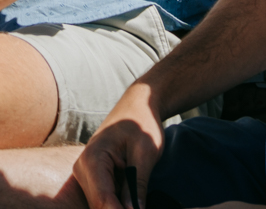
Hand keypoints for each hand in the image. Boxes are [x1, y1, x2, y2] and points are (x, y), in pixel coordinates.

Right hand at [73, 82, 164, 208]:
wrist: (137, 104)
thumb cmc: (143, 121)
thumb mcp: (146, 151)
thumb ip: (138, 184)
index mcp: (92, 159)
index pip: (102, 200)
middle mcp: (81, 169)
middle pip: (98, 206)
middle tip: (139, 207)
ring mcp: (84, 174)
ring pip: (99, 205)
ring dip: (118, 206)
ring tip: (136, 199)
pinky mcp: (92, 178)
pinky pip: (102, 199)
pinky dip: (116, 202)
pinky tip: (131, 198)